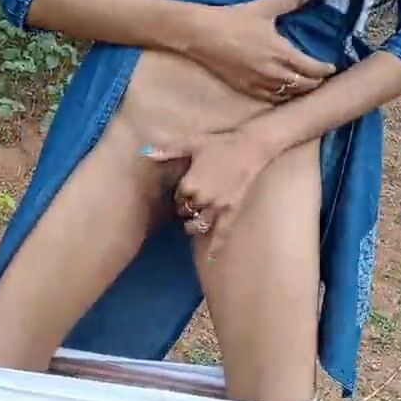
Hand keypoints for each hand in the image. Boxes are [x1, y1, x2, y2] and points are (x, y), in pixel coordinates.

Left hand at [142, 130, 273, 258]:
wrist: (254, 147)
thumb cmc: (223, 143)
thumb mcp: (193, 142)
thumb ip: (169, 149)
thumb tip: (146, 152)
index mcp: (189, 184)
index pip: (177, 197)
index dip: (180, 195)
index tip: (184, 192)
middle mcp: (202, 199)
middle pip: (186, 212)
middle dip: (186, 210)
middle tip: (190, 207)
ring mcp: (218, 208)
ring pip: (199, 226)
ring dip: (194, 226)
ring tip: (193, 225)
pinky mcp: (233, 213)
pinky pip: (222, 234)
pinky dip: (215, 247)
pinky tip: (211, 258)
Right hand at [183, 0, 335, 102]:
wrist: (203, 35)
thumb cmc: (234, 20)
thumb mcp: (265, 8)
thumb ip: (290, 3)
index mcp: (281, 52)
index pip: (312, 68)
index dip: (325, 70)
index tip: (332, 68)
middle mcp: (273, 72)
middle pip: (303, 86)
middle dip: (316, 83)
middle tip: (322, 79)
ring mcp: (259, 84)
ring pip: (288, 96)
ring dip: (300, 93)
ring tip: (307, 88)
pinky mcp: (246, 89)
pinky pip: (270, 99)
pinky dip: (282, 98)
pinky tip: (285, 95)